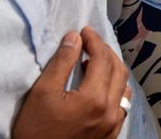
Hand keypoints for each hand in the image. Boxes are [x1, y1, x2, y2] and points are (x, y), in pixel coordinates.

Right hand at [12, 27, 130, 138]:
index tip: (84, 31)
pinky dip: (116, 88)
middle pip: (118, 70)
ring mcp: (113, 124)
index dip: (94, 41)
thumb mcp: (42, 92)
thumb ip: (62, 62)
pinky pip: (122, 104)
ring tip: (95, 63)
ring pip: (124, 87)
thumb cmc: (36, 130)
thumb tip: (75, 37)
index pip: (102, 59)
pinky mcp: (112, 134)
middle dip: (105, 52)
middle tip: (90, 43)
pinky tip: (102, 86)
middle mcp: (111, 111)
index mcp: (95, 98)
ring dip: (113, 70)